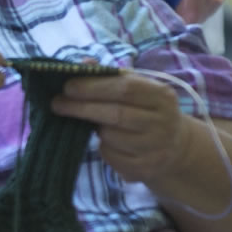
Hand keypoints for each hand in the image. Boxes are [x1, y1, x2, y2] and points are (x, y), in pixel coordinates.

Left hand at [49, 71, 194, 189]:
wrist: (175, 147)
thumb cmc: (146, 111)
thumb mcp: (137, 90)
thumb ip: (110, 76)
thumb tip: (84, 63)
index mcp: (162, 96)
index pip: (125, 88)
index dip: (93, 87)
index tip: (68, 87)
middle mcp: (164, 122)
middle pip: (116, 114)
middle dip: (82, 108)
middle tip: (57, 104)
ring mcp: (156, 148)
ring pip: (111, 137)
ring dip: (95, 129)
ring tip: (93, 123)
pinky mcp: (146, 168)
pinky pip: (111, 157)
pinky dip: (103, 148)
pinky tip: (108, 142)